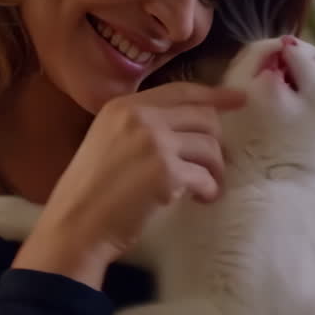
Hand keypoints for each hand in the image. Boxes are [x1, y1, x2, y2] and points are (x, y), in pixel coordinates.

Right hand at [13, 82, 244, 287]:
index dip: (214, 95)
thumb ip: (141, 126)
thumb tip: (188, 128)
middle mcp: (140, 117)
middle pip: (203, 116)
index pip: (181, 90)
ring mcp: (154, 142)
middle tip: (211, 165)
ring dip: (214, 170)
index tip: (239, 99)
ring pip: (210, 146)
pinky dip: (209, 191)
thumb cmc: (90, 190)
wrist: (76, 224)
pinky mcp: (166, 172)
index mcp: (124, 105)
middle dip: (215, 142)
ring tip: (204, 187)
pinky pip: (206, 177)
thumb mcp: (108, 140)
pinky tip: (200, 200)